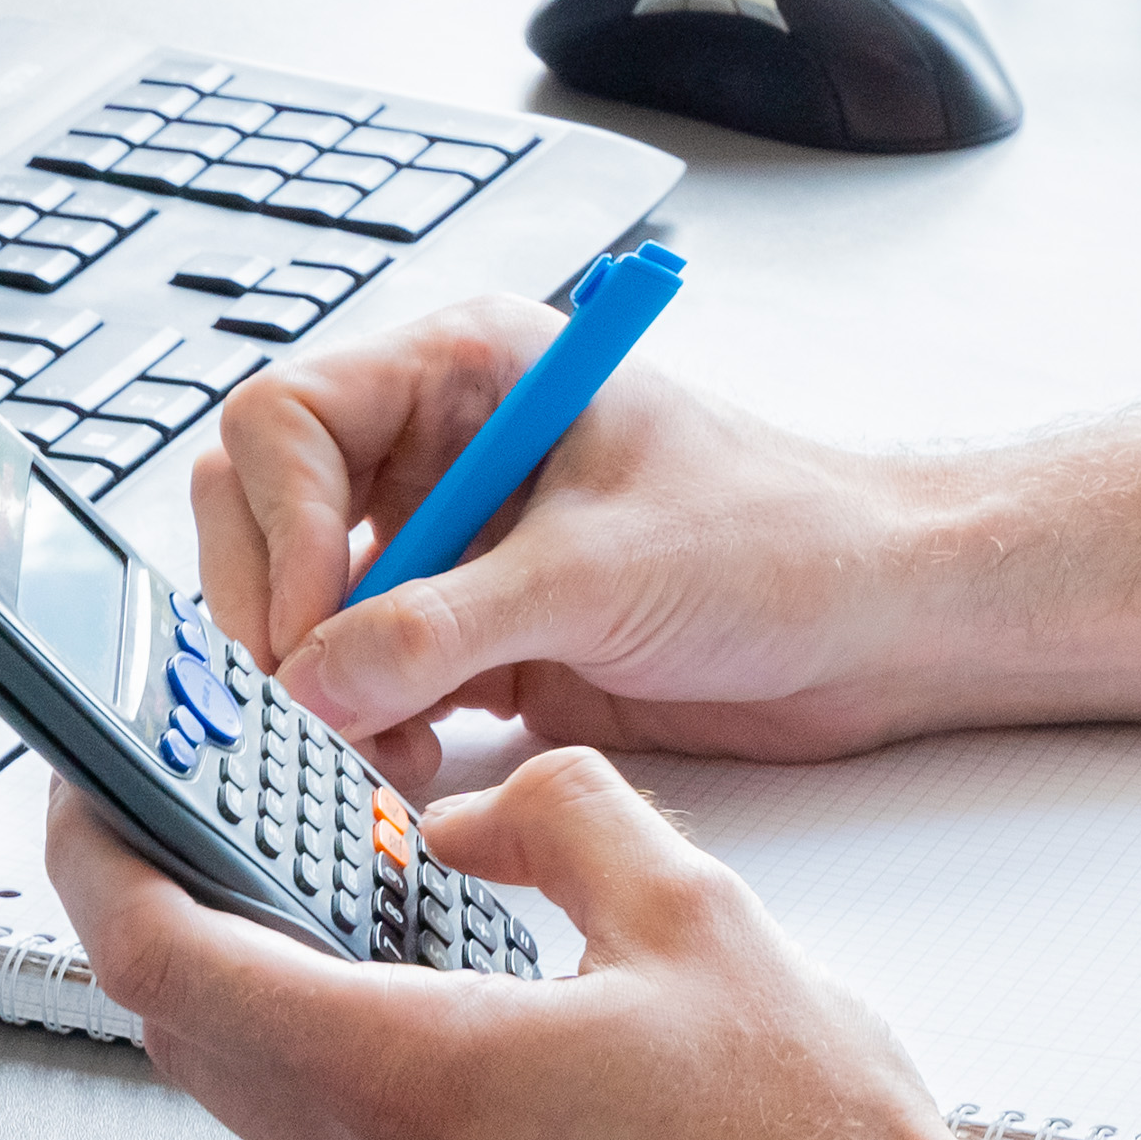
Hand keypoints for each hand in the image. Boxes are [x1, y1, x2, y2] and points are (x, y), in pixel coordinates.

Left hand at [46, 753, 1140, 1139]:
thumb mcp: (698, 915)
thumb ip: (559, 819)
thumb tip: (479, 808)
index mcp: (418, 1076)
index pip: (177, 965)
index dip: (105, 867)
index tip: (89, 801)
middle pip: (206, 1044)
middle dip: (183, 924)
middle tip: (202, 834)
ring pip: (290, 1112)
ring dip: (287, 1009)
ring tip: (360, 919)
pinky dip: (378, 1089)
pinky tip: (476, 1036)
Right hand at [194, 297, 965, 784]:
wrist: (874, 628)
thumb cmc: (781, 539)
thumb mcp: (601, 573)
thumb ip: (445, 625)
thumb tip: (314, 678)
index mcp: (468, 370)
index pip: (289, 420)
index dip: (278, 527)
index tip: (310, 630)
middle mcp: (440, 450)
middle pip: (266, 515)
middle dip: (276, 617)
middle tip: (306, 711)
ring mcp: (450, 546)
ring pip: (304, 610)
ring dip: (317, 690)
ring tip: (372, 753)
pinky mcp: (470, 637)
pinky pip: (362, 681)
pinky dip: (362, 732)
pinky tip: (406, 768)